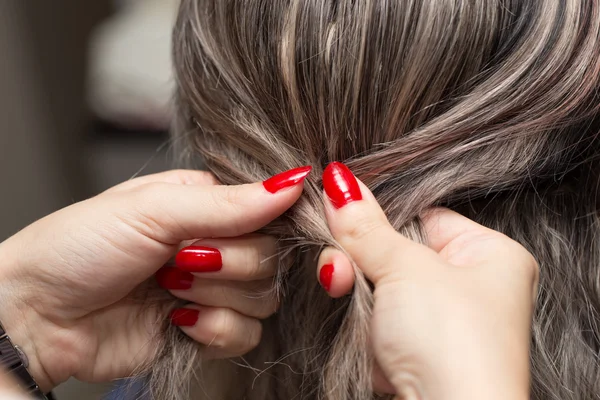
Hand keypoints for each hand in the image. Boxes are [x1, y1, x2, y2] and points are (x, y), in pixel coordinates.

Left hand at [0, 167, 311, 391]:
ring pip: (264, 299)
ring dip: (217, 298)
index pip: (270, 211)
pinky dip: (215, 331)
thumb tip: (293, 182)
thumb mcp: (152, 210)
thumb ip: (229, 203)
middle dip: (227, 266)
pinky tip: (177, 321)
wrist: (37, 316)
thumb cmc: (77, 248)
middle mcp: (214, 244)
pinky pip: (246, 335)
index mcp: (205, 204)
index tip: (227, 235)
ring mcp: (211, 289)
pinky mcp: (205, 330)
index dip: (262, 227)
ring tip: (169, 288)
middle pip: (271, 259)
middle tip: (179, 262)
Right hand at [317, 163, 537, 398]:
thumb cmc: (452, 340)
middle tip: (338, 264)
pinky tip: (360, 331)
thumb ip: (366, 226)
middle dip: (359, 258)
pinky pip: (379, 322)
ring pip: (381, 288)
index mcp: (489, 255)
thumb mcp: (405, 269)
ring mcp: (443, 323)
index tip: (341, 208)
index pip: (423, 215)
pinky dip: (363, 325)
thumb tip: (339, 180)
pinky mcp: (419, 353)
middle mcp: (471, 287)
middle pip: (395, 252)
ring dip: (354, 290)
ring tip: (340, 289)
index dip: (381, 215)